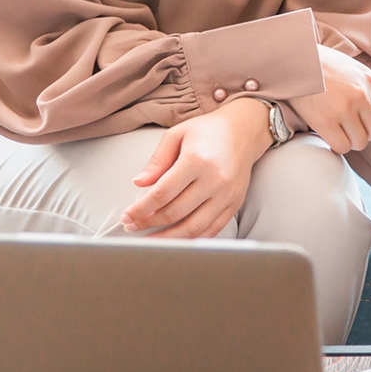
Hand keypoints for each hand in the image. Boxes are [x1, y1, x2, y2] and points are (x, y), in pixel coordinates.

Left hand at [121, 97, 270, 238]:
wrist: (244, 131)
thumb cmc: (207, 131)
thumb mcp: (176, 135)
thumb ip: (157, 161)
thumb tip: (138, 183)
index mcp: (196, 160)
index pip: (162, 193)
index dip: (141, 209)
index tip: (126, 217)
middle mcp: (214, 180)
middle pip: (175, 212)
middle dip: (149, 223)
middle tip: (132, 226)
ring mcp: (226, 195)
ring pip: (193, 227)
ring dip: (168, 238)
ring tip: (150, 240)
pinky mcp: (235, 204)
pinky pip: (212, 230)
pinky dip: (192, 239)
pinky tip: (176, 239)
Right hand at [289, 45, 370, 153]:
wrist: (292, 60)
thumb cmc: (318, 64)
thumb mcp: (350, 67)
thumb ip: (365, 85)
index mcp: (369, 80)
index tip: (367, 126)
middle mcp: (361, 95)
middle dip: (365, 135)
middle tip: (350, 130)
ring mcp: (344, 109)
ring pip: (360, 143)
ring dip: (349, 141)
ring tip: (338, 131)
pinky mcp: (326, 121)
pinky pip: (342, 146)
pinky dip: (336, 145)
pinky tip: (329, 136)